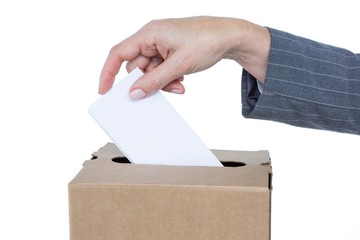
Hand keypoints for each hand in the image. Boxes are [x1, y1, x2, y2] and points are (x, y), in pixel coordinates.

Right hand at [99, 16, 269, 99]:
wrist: (229, 37)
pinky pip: (160, 69)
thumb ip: (154, 81)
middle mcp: (152, 37)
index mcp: (149, 34)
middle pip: (136, 65)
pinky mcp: (170, 50)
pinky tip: (181, 81)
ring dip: (161, 82)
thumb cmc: (206, 41)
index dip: (108, 72)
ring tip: (178, 86)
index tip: (104, 90)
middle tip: (161, 91)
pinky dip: (168, 78)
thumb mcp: (178, 65)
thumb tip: (134, 92)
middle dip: (147, 82)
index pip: (118, 53)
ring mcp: (161, 44)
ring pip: (150, 70)